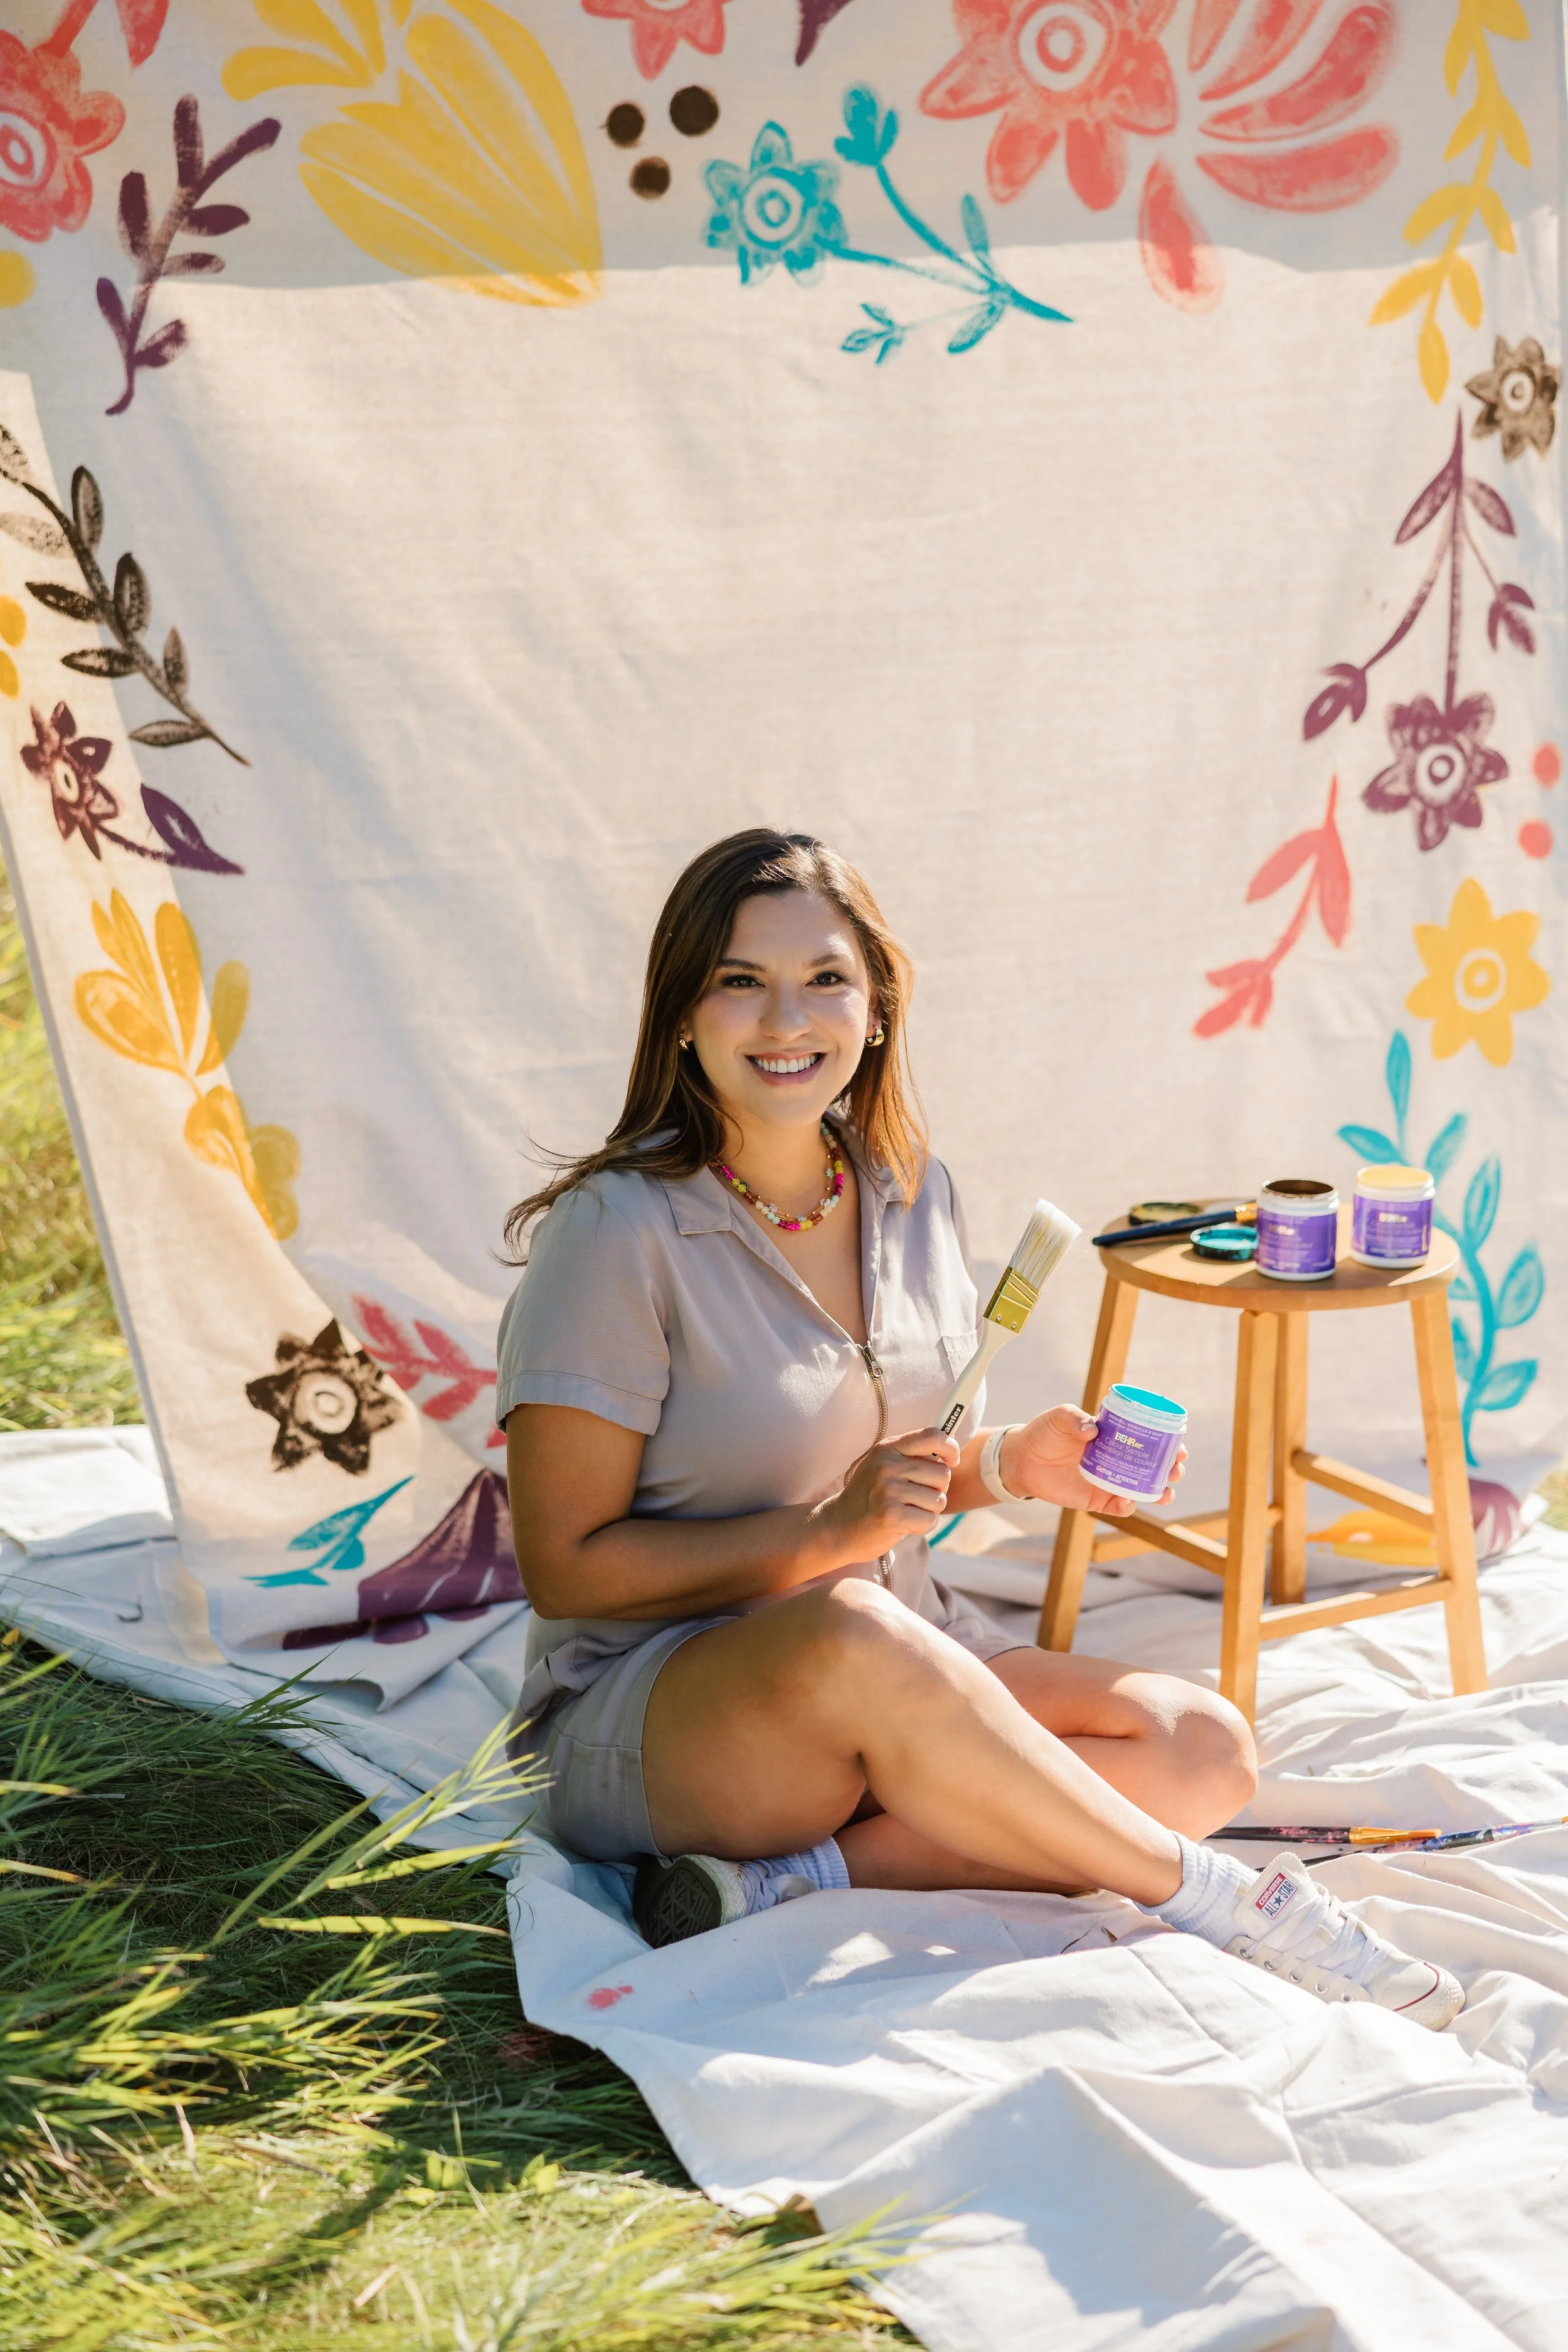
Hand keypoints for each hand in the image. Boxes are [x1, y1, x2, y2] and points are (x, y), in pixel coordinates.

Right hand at [815, 1426, 958, 1560]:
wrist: (839, 1526)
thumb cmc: (868, 1496)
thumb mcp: (882, 1465)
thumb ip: (911, 1456)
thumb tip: (949, 1452)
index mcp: (888, 1449)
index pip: (932, 1436)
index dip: (950, 1448)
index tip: (952, 1460)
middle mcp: (888, 1466)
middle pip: (942, 1473)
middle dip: (937, 1489)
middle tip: (916, 1497)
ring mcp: (889, 1491)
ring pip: (939, 1500)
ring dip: (928, 1510)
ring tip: (906, 1511)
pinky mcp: (892, 1516)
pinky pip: (929, 1520)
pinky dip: (921, 1526)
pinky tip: (903, 1524)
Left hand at [1000, 1405, 1186, 1518]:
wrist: (1022, 1459)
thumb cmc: (1045, 1432)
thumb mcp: (1060, 1418)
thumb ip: (1075, 1419)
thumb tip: (1094, 1429)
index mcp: (1117, 1436)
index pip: (1150, 1438)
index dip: (1169, 1442)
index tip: (1178, 1444)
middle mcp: (1119, 1459)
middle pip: (1155, 1466)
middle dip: (1172, 1468)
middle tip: (1175, 1467)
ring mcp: (1110, 1480)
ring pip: (1144, 1490)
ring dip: (1160, 1492)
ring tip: (1164, 1491)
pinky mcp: (1097, 1499)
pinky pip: (1120, 1507)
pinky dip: (1128, 1506)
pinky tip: (1128, 1500)